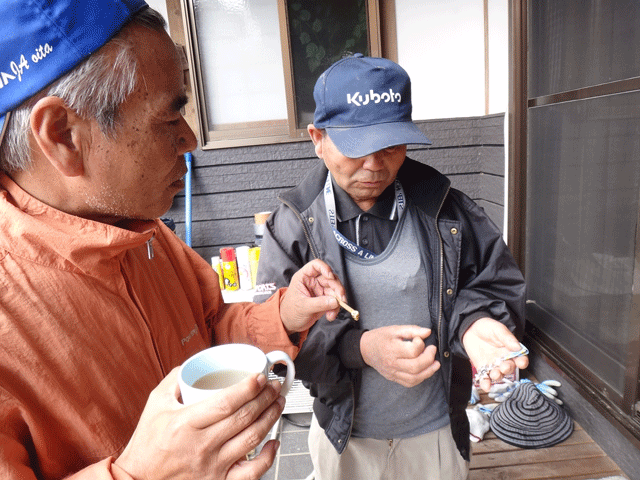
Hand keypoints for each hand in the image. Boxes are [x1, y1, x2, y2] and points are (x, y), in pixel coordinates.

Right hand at [114, 368, 284, 479]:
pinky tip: (274, 442)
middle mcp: (201, 446)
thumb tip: (195, 365)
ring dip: (271, 418)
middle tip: (273, 386)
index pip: (226, 403)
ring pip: (252, 439)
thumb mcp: (155, 404)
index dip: (249, 388)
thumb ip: (175, 380)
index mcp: (186, 424)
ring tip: (277, 403)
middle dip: (265, 397)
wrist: (138, 479)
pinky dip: (268, 457)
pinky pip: (251, 473)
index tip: (260, 377)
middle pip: (244, 417)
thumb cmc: (148, 443)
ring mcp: (212, 466)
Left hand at [280, 259, 343, 332]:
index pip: (315, 265)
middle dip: (337, 289)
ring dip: (338, 301)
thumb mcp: (303, 307)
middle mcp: (313, 281)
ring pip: (335, 290)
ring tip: (333, 313)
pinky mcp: (325, 299)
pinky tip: (330, 316)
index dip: (325, 268)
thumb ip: (319, 303)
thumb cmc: (290, 311)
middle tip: (341, 300)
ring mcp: (320, 290)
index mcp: (304, 277)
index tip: (331, 277)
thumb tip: (335, 301)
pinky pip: (335, 300)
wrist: (290, 323)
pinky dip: (335, 308)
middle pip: (330, 278)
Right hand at [360, 325, 439, 387]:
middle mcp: (391, 363)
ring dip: (429, 371)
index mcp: (391, 349)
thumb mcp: (395, 329)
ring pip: (414, 378)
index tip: (420, 339)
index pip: (412, 351)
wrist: (365, 349)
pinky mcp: (393, 378)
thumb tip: (428, 332)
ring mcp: (392, 373)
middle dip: (429, 358)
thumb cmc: (380, 337)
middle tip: (432, 349)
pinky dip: (421, 378)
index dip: (421, 344)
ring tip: (435, 363)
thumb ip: (412, 330)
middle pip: (415, 367)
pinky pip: (410, 383)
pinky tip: (426, 371)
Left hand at [462, 317, 528, 391]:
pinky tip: (486, 386)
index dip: (522, 361)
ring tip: (494, 374)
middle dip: (508, 369)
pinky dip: (486, 383)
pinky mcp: (482, 368)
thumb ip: (507, 338)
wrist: (471, 328)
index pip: (520, 358)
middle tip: (504, 367)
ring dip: (497, 376)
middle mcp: (504, 359)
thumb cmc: (487, 328)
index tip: (521, 362)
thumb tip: (517, 347)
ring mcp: (493, 365)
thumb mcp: (498, 329)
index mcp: (511, 350)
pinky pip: (485, 378)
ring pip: (498, 374)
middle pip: (509, 368)